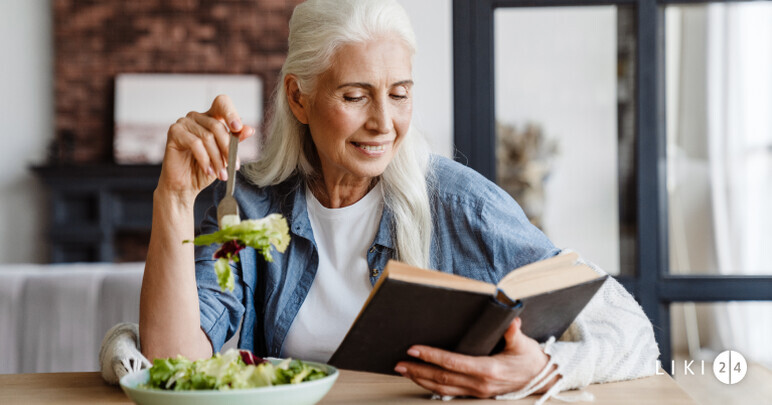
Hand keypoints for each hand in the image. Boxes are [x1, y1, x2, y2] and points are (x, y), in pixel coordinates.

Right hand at [158, 94, 254, 200]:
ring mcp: (184, 122)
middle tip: (234, 166)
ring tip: (221, 173)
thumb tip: (250, 129)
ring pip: (207, 137)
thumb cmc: (206, 169)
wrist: (186, 185)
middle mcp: (197, 116)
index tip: (237, 128)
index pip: (222, 103)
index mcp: (211, 117)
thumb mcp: (225, 155)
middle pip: (217, 126)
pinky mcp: (174, 132)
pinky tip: (208, 170)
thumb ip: (235, 141)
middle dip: (227, 149)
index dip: (231, 113)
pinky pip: (195, 143)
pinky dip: (204, 159)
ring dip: (217, 159)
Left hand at [394, 317, 558, 397]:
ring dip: (421, 379)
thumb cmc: (530, 359)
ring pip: (442, 388)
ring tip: (404, 371)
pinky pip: (449, 391)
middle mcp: (479, 383)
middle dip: (418, 370)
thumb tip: (512, 318)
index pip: (452, 362)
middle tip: (398, 363)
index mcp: (488, 370)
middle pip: (442, 378)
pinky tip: (421, 379)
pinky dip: (432, 385)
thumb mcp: (524, 343)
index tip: (414, 350)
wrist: (541, 379)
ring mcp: (476, 391)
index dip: (431, 356)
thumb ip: (514, 332)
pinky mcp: (475, 393)